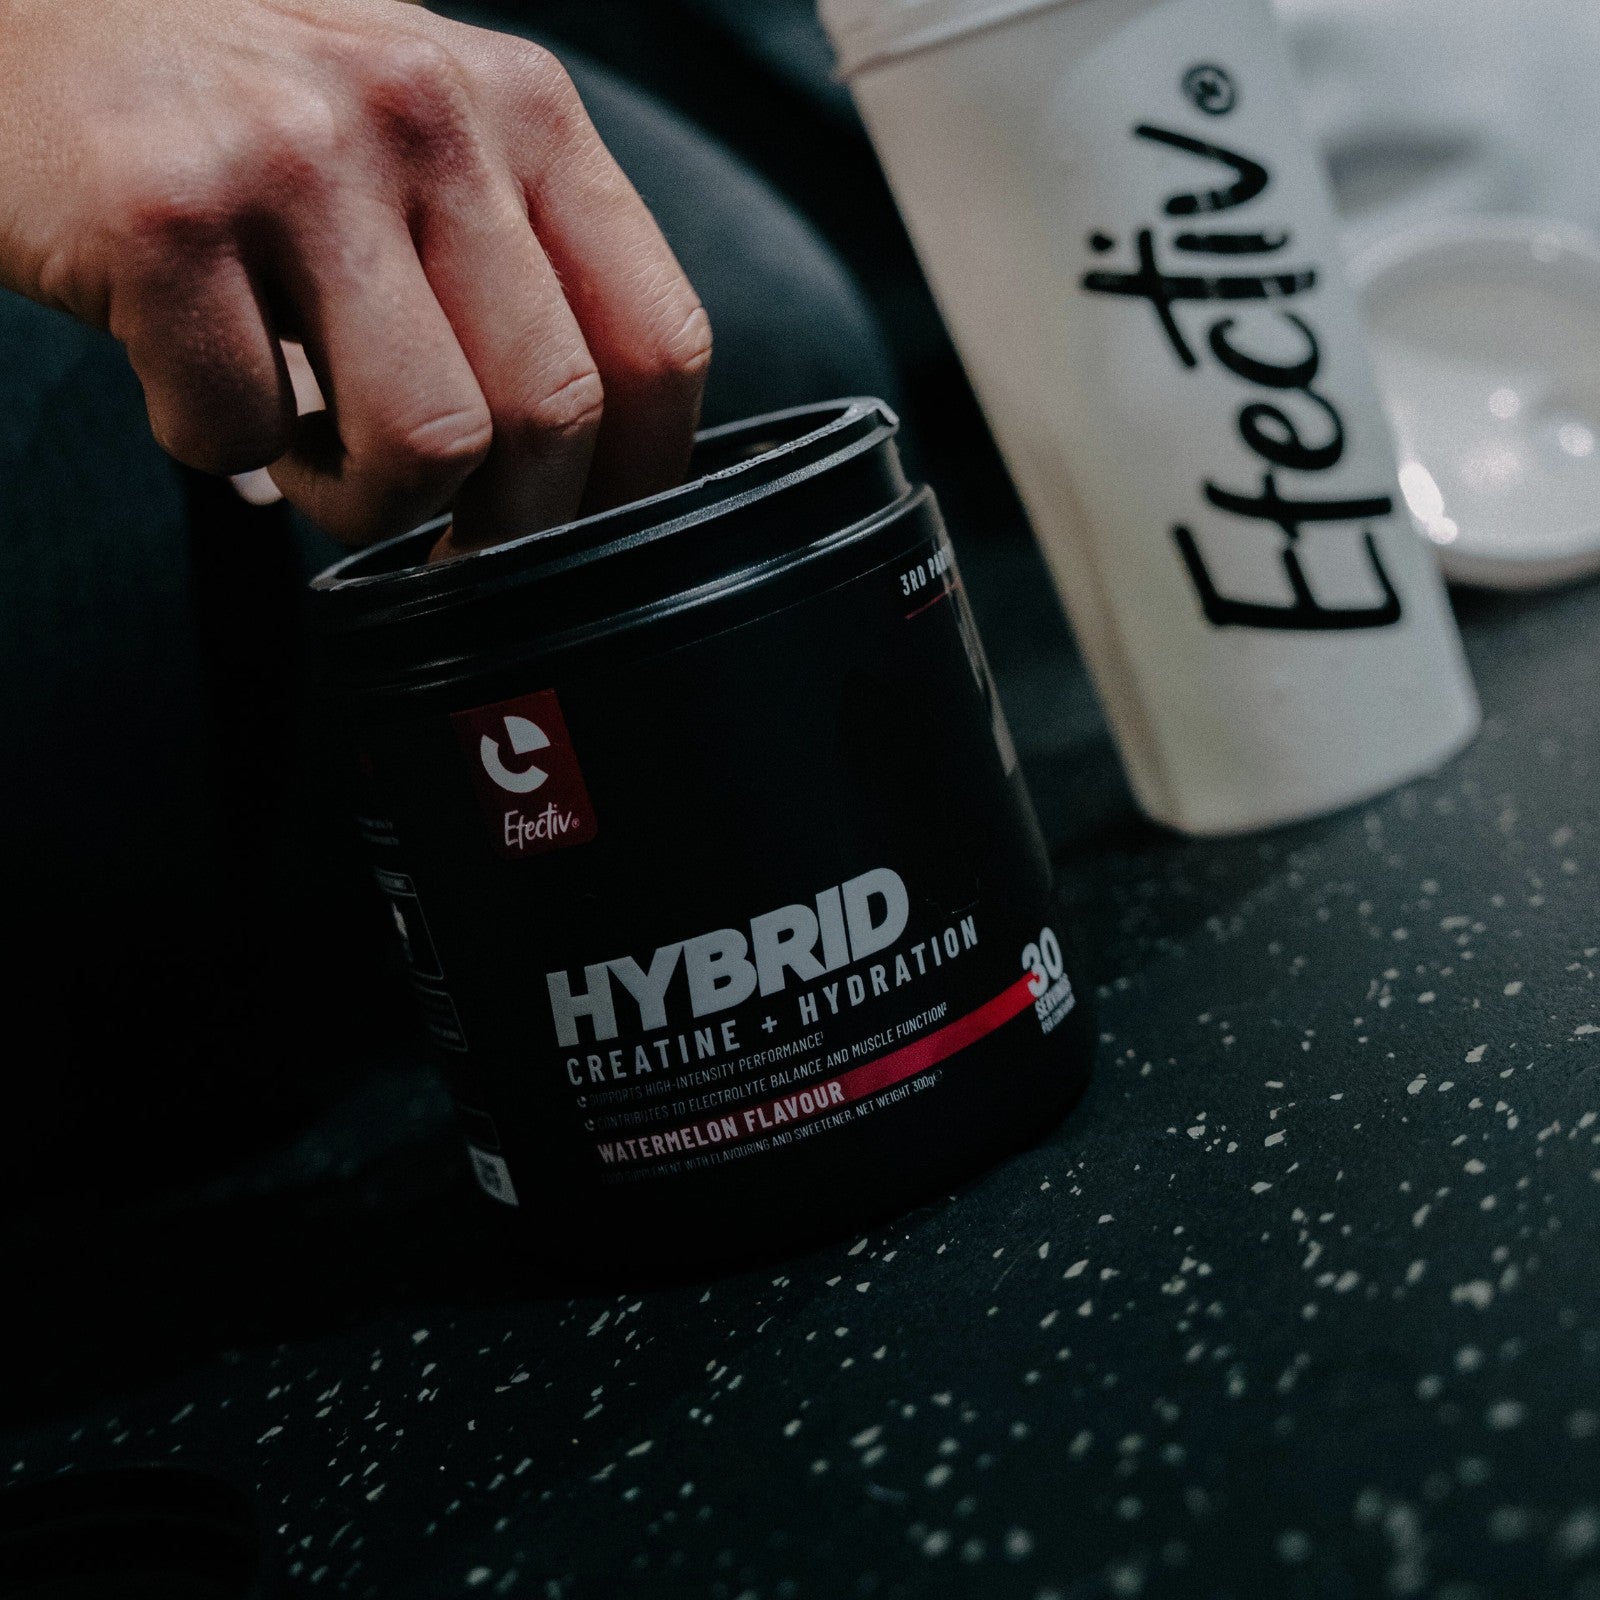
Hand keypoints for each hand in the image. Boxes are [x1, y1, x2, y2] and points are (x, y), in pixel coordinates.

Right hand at [0, 0, 711, 546]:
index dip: (634, 483)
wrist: (25, 7)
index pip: (659, 345)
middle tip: (433, 525)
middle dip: (498, 524)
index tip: (580, 536)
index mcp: (526, 111)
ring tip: (308, 443)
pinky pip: (241, 433)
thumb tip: (590, 471)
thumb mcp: (424, 144)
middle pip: (553, 418)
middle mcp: (431, 113)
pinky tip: (193, 376)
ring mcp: (299, 154)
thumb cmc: (242, 109)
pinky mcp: (165, 210)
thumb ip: (519, 267)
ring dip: (363, 501)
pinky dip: (214, 445)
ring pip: (428, 447)